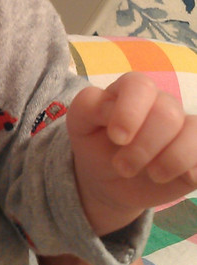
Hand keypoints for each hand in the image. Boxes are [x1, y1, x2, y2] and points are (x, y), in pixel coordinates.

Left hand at [68, 72, 196, 233]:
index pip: (140, 86)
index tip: (117, 138)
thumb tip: (113, 107)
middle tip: (122, 167)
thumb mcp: (80, 123)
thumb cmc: (94, 144)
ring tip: (149, 174)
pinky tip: (169, 177)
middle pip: (166, 113)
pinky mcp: (196, 152)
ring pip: (193, 132)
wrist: (108, 179)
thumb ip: (90, 105)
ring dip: (168, 161)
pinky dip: (188, 169)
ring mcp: (184, 128)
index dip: (130, 112)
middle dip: (143, 147)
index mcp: (132, 91)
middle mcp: (162, 104)